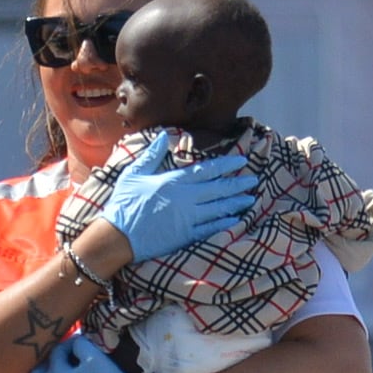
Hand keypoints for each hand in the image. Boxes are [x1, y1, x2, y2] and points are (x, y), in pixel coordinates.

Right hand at [95, 150, 256, 261]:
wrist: (117, 237)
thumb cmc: (124, 204)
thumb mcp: (134, 173)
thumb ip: (151, 155)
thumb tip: (163, 136)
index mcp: (174, 181)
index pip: (207, 170)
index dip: (227, 165)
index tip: (242, 161)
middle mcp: (185, 198)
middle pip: (218, 189)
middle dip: (238, 184)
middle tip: (254, 180)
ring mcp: (187, 218)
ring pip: (219, 208)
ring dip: (236, 203)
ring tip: (250, 199)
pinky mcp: (186, 236)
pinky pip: (210, 228)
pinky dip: (225, 223)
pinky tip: (236, 220)